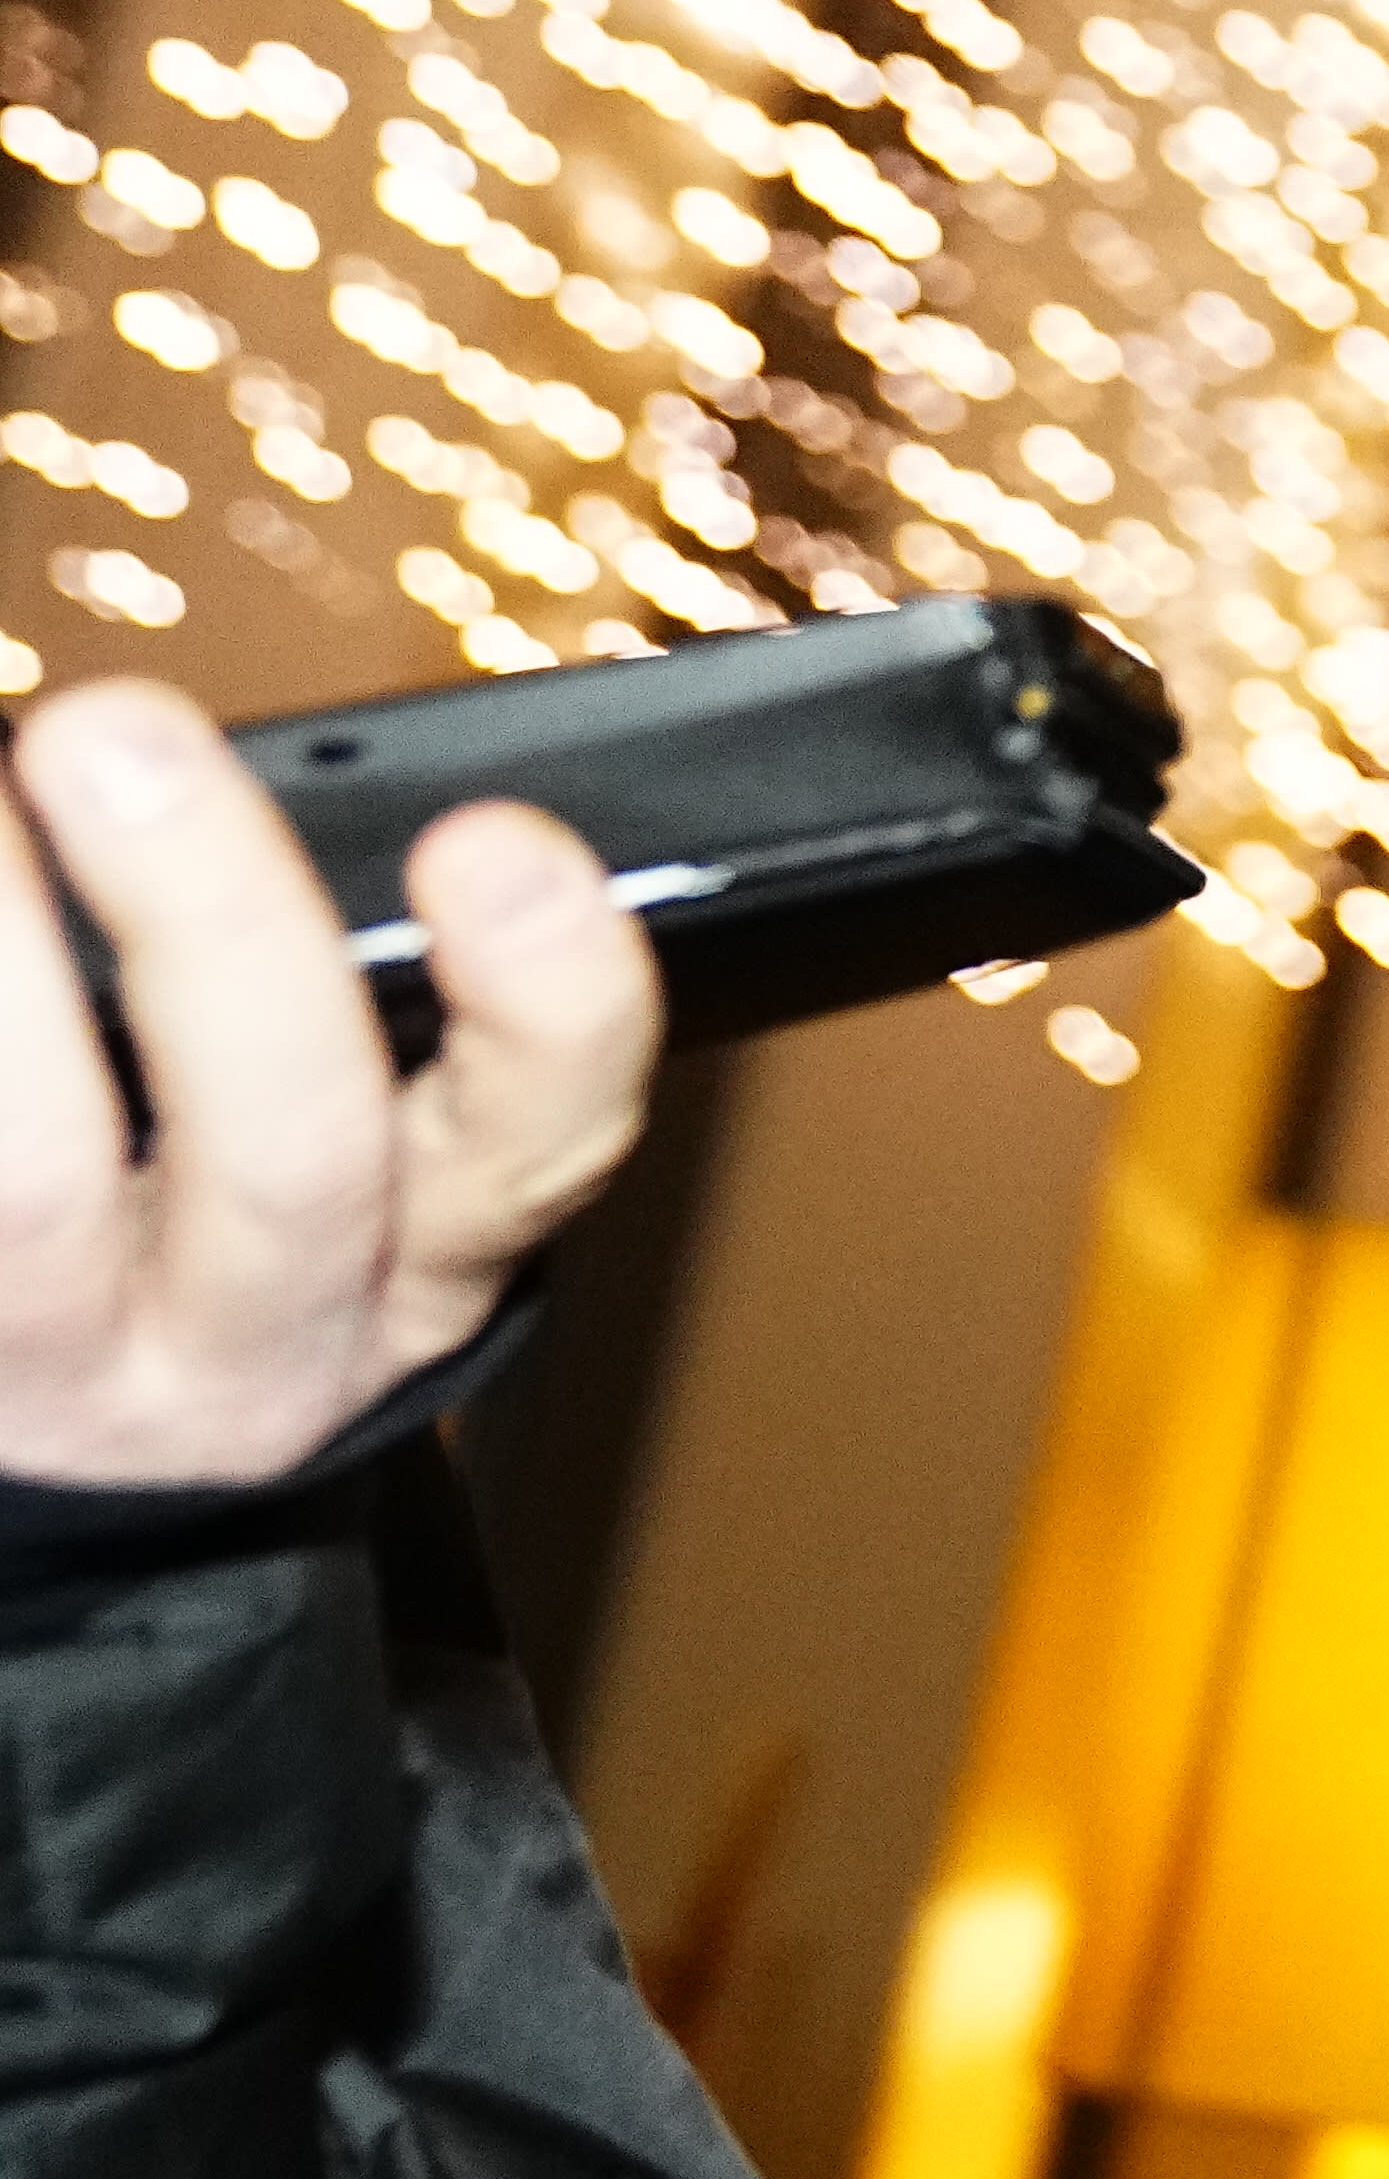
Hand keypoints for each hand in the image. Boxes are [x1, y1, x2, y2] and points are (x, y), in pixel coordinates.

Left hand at [0, 678, 659, 1490]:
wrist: (76, 1447)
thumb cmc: (233, 1234)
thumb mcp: (373, 1166)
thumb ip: (363, 996)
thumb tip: (213, 771)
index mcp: (432, 1257)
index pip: (546, 1140)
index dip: (544, 999)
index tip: (483, 840)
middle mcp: (267, 1342)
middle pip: (289, 1152)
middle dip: (215, 921)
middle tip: (116, 732)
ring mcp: (70, 1363)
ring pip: (38, 1182)